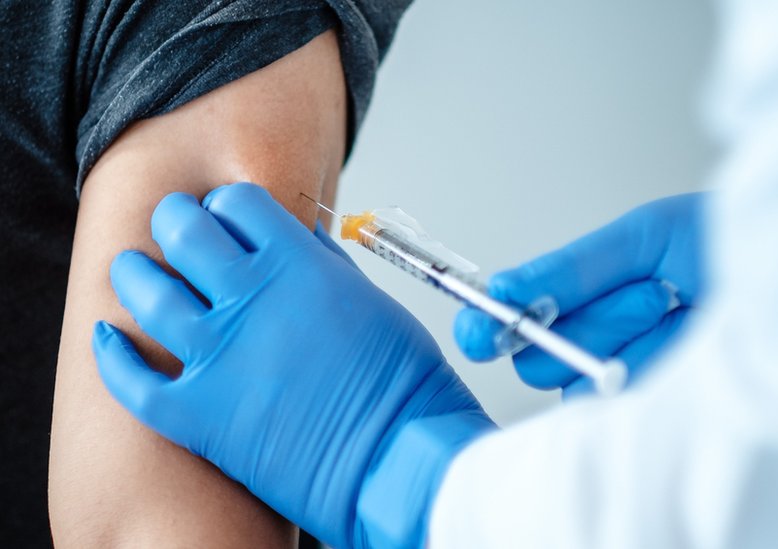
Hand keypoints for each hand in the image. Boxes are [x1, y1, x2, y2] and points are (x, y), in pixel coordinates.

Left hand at [93, 183, 492, 548]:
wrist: (396, 453)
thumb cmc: (399, 380)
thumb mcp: (371, 298)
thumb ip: (325, 263)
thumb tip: (300, 239)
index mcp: (298, 264)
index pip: (237, 204)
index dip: (226, 205)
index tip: (225, 217)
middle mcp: (251, 298)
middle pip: (183, 232)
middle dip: (174, 220)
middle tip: (173, 227)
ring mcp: (218, 355)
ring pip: (146, 294)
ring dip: (133, 274)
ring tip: (132, 271)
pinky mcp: (199, 412)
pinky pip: (131, 380)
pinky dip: (111, 355)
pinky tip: (107, 339)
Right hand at [454, 193, 705, 395]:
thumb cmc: (729, 245)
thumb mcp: (645, 239)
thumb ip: (572, 268)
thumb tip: (506, 289)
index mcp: (582, 294)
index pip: (515, 318)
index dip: (493, 325)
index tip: (485, 331)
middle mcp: (595, 341)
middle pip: (541, 358)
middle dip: (596, 321)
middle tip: (652, 293)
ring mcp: (624, 381)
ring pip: (581, 382)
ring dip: (636, 339)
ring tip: (685, 311)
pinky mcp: (653, 414)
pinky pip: (622, 405)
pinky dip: (657, 367)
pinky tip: (693, 347)